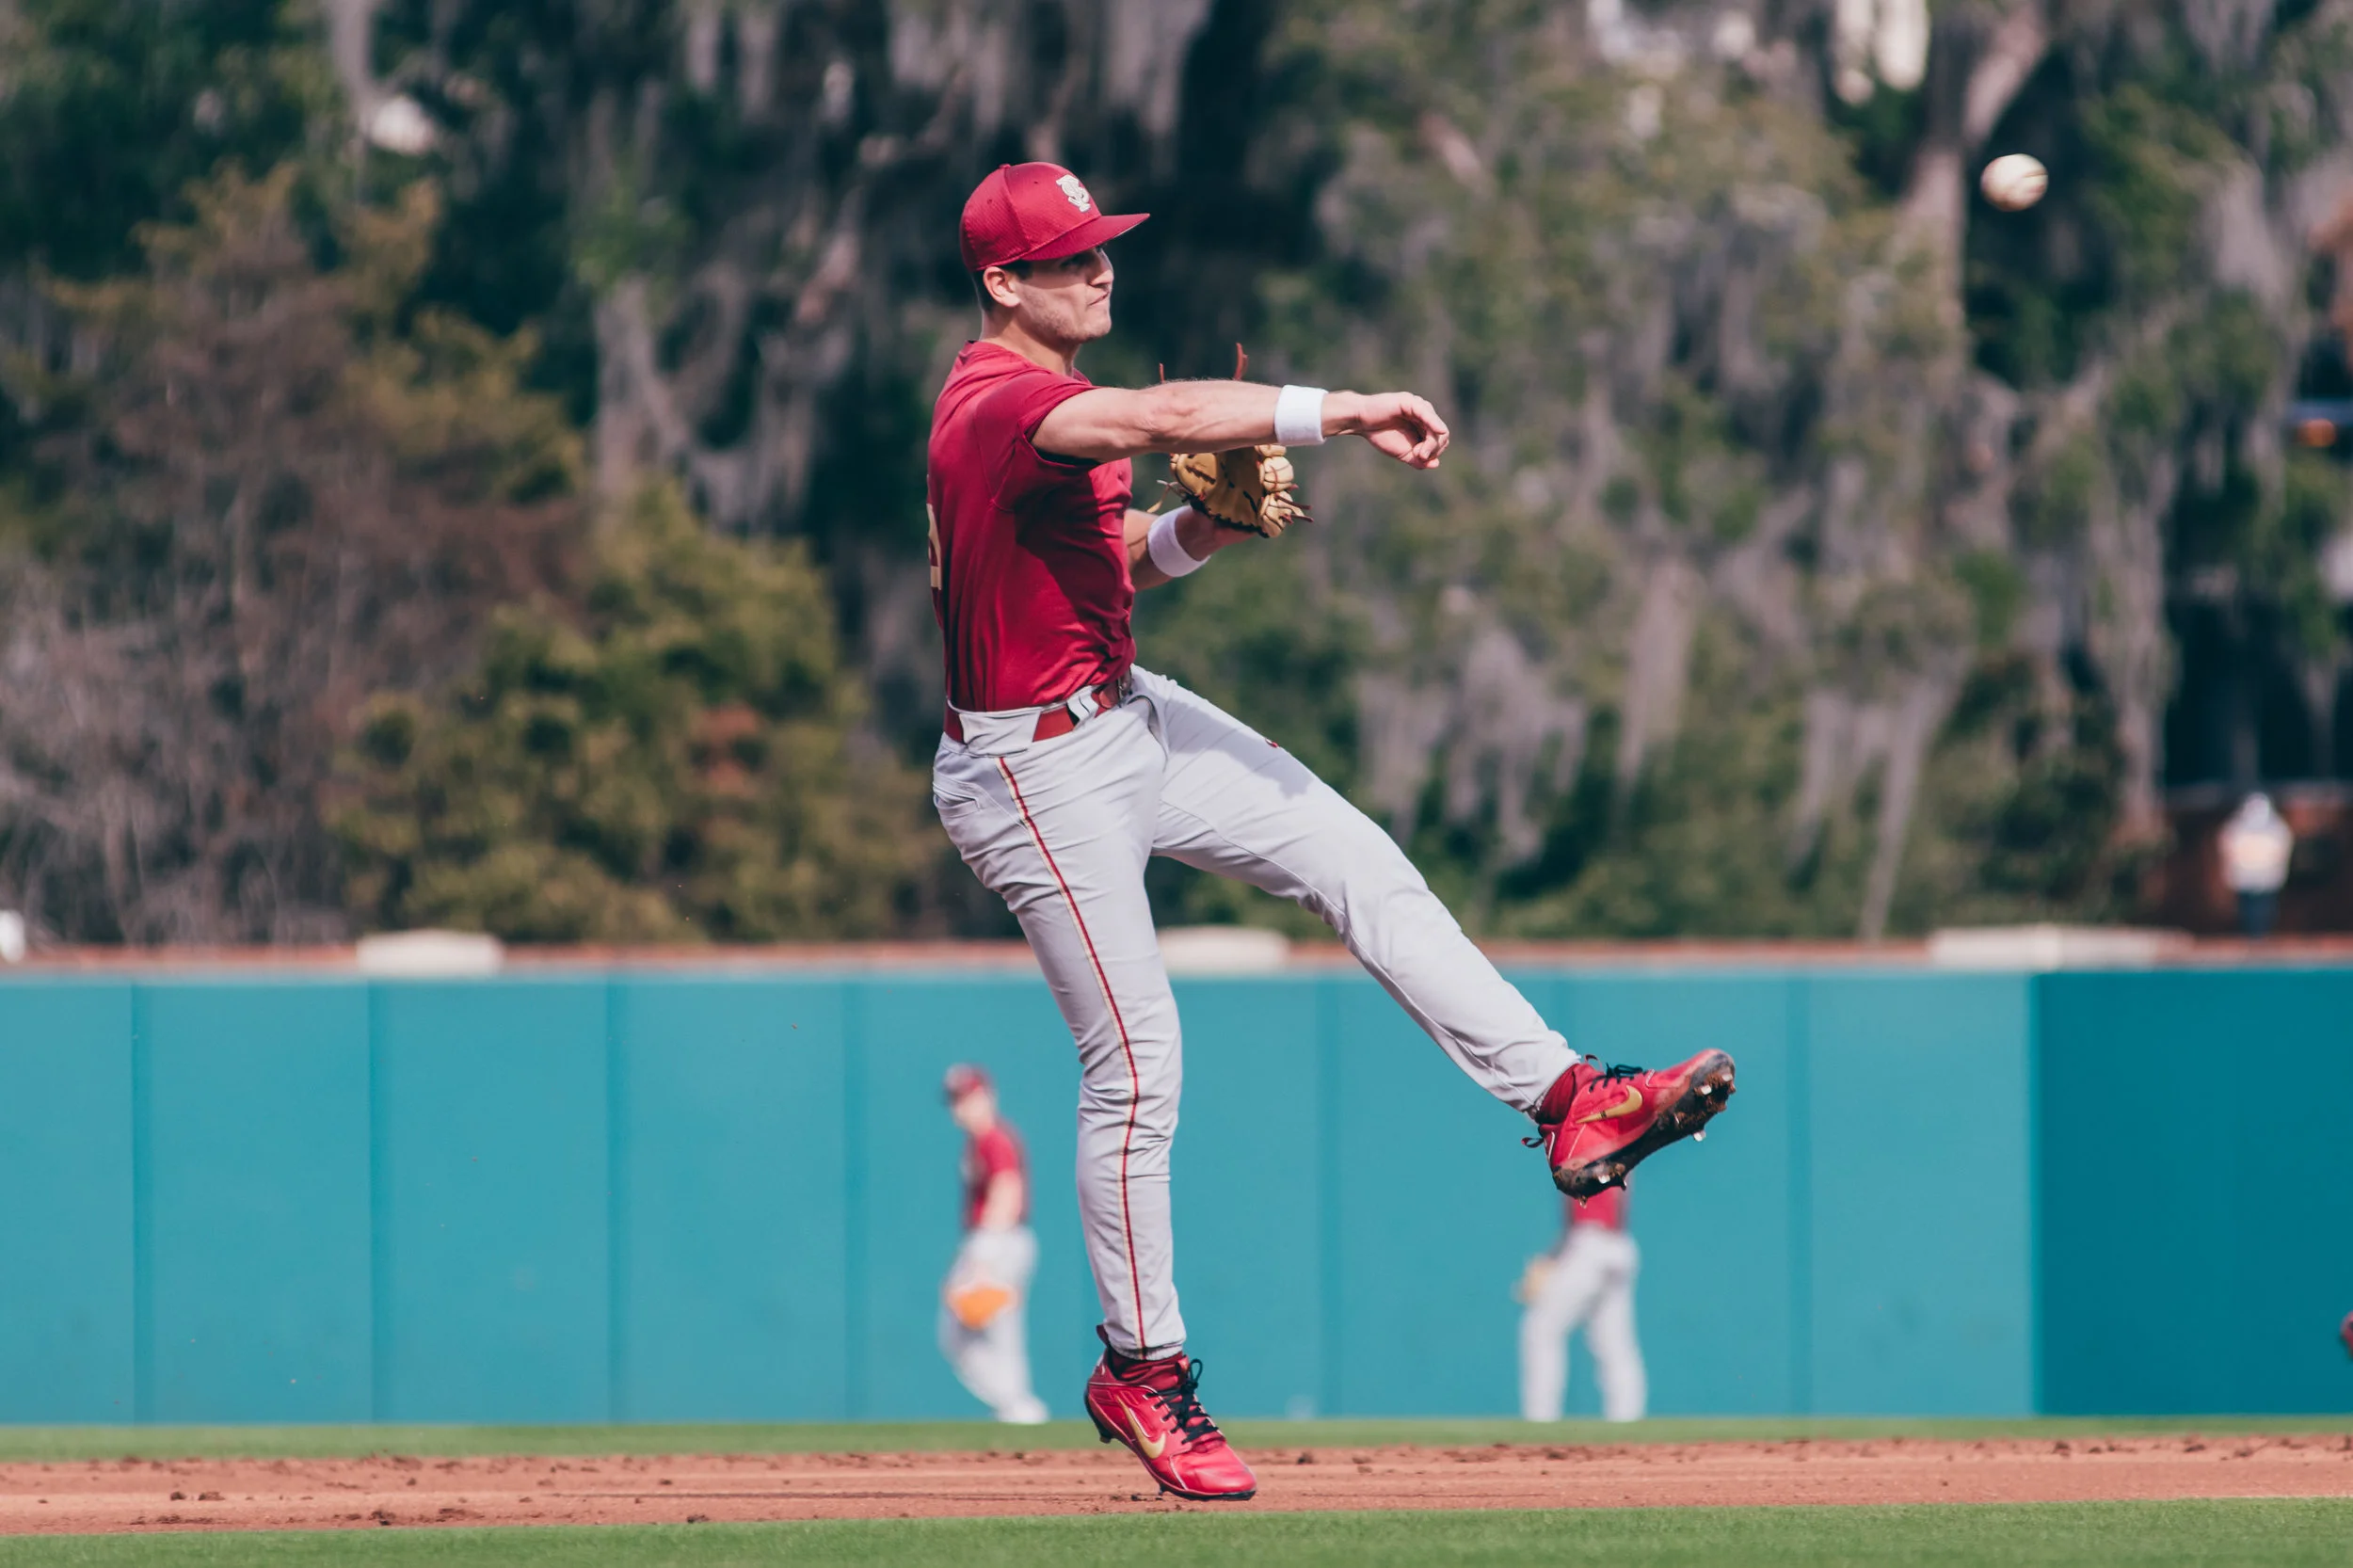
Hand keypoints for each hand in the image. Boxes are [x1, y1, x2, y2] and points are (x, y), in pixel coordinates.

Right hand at [1334, 391, 1449, 468]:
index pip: (1440, 440)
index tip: (1419, 459)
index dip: (1434, 452)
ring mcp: (1418, 406)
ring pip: (1436, 427)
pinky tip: (1440, 432)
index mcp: (1423, 425)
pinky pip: (1427, 414)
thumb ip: (1418, 460)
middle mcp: (1424, 414)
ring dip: (1431, 443)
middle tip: (1419, 457)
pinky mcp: (1410, 402)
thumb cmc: (1379, 434)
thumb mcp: (1402, 452)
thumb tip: (1436, 464)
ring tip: (1418, 453)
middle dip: (1434, 449)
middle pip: (1442, 434)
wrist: (1360, 422)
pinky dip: (1435, 424)